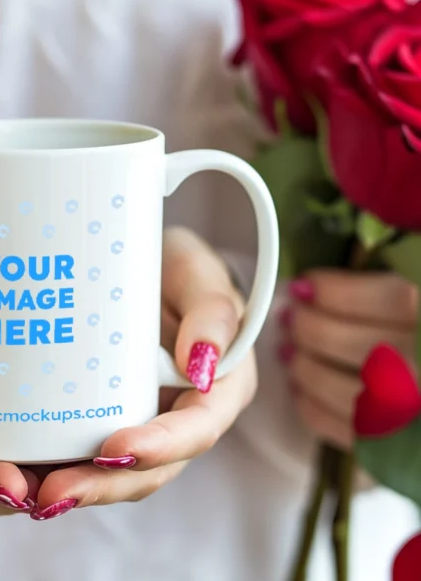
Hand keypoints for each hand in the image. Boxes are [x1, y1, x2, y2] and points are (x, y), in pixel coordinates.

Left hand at [24, 227, 257, 519]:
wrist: (144, 269)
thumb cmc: (176, 268)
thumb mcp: (198, 272)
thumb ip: (212, 310)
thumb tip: (203, 365)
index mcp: (217, 389)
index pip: (195, 430)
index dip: (160, 446)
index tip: (115, 447)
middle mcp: (180, 418)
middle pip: (149, 468)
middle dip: (102, 485)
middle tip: (53, 493)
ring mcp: (141, 422)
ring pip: (114, 471)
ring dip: (74, 487)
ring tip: (25, 495)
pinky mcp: (104, 419)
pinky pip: (82, 451)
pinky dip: (54, 466)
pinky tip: (17, 474)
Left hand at [281, 270, 417, 449]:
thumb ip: (405, 270)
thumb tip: (359, 247)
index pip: (393, 299)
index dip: (339, 292)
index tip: (306, 284)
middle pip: (364, 347)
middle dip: (313, 330)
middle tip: (292, 317)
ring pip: (354, 394)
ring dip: (307, 370)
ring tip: (290, 350)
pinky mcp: (409, 451)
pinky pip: (354, 436)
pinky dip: (315, 411)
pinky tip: (301, 388)